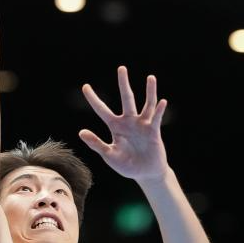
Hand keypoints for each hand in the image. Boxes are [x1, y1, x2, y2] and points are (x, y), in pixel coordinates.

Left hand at [79, 66, 169, 181]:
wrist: (145, 173)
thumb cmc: (126, 165)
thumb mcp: (109, 155)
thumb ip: (96, 143)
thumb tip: (81, 132)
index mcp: (115, 126)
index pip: (102, 110)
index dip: (94, 99)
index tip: (85, 86)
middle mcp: (129, 121)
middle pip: (127, 98)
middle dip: (123, 83)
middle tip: (121, 68)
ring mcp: (142, 125)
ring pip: (146, 104)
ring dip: (149, 91)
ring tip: (151, 78)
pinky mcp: (153, 131)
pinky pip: (156, 118)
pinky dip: (159, 110)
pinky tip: (162, 102)